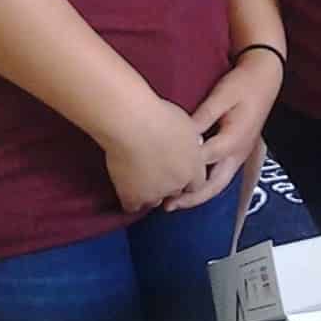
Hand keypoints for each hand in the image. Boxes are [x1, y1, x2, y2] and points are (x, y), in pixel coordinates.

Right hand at [102, 98, 203, 213]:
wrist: (134, 124)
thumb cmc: (160, 114)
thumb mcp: (187, 124)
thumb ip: (190, 141)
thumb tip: (192, 144)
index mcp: (194, 167)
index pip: (196, 184)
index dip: (185, 176)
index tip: (176, 168)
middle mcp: (178, 184)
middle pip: (175, 192)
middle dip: (168, 184)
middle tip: (155, 168)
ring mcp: (155, 193)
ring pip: (154, 201)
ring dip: (148, 192)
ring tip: (137, 174)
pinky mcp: (133, 197)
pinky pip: (132, 206)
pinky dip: (128, 198)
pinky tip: (124, 184)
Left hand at [168, 51, 282, 209]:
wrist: (265, 80)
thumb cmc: (242, 86)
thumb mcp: (221, 97)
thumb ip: (202, 117)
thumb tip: (182, 136)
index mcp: (233, 139)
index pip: (204, 161)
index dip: (182, 171)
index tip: (160, 178)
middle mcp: (237, 154)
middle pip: (214, 185)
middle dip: (191, 198)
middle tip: (167, 206)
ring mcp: (239, 156)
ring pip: (218, 185)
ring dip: (198, 196)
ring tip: (174, 203)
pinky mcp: (237, 153)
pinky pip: (221, 177)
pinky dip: (205, 187)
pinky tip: (190, 188)